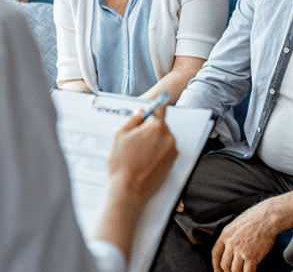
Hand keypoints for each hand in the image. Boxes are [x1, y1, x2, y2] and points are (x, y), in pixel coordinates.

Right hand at [95, 103, 177, 258]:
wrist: (127, 190)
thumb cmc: (120, 163)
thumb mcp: (120, 134)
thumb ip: (134, 119)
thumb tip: (142, 112)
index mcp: (156, 128)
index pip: (161, 109)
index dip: (156, 106)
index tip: (156, 103)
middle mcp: (169, 138)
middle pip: (161, 125)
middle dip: (151, 127)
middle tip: (136, 137)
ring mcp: (172, 151)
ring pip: (163, 138)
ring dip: (154, 140)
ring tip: (138, 152)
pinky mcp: (172, 162)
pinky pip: (165, 150)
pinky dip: (157, 151)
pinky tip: (144, 160)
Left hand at [212, 202, 278, 271]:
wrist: (267, 218)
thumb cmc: (255, 218)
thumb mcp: (236, 223)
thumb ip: (231, 235)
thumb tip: (229, 247)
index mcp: (225, 234)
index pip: (215, 254)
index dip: (215, 265)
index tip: (218, 270)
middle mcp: (231, 243)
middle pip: (224, 264)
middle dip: (227, 271)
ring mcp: (241, 251)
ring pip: (235, 270)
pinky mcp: (251, 257)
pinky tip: (251, 271)